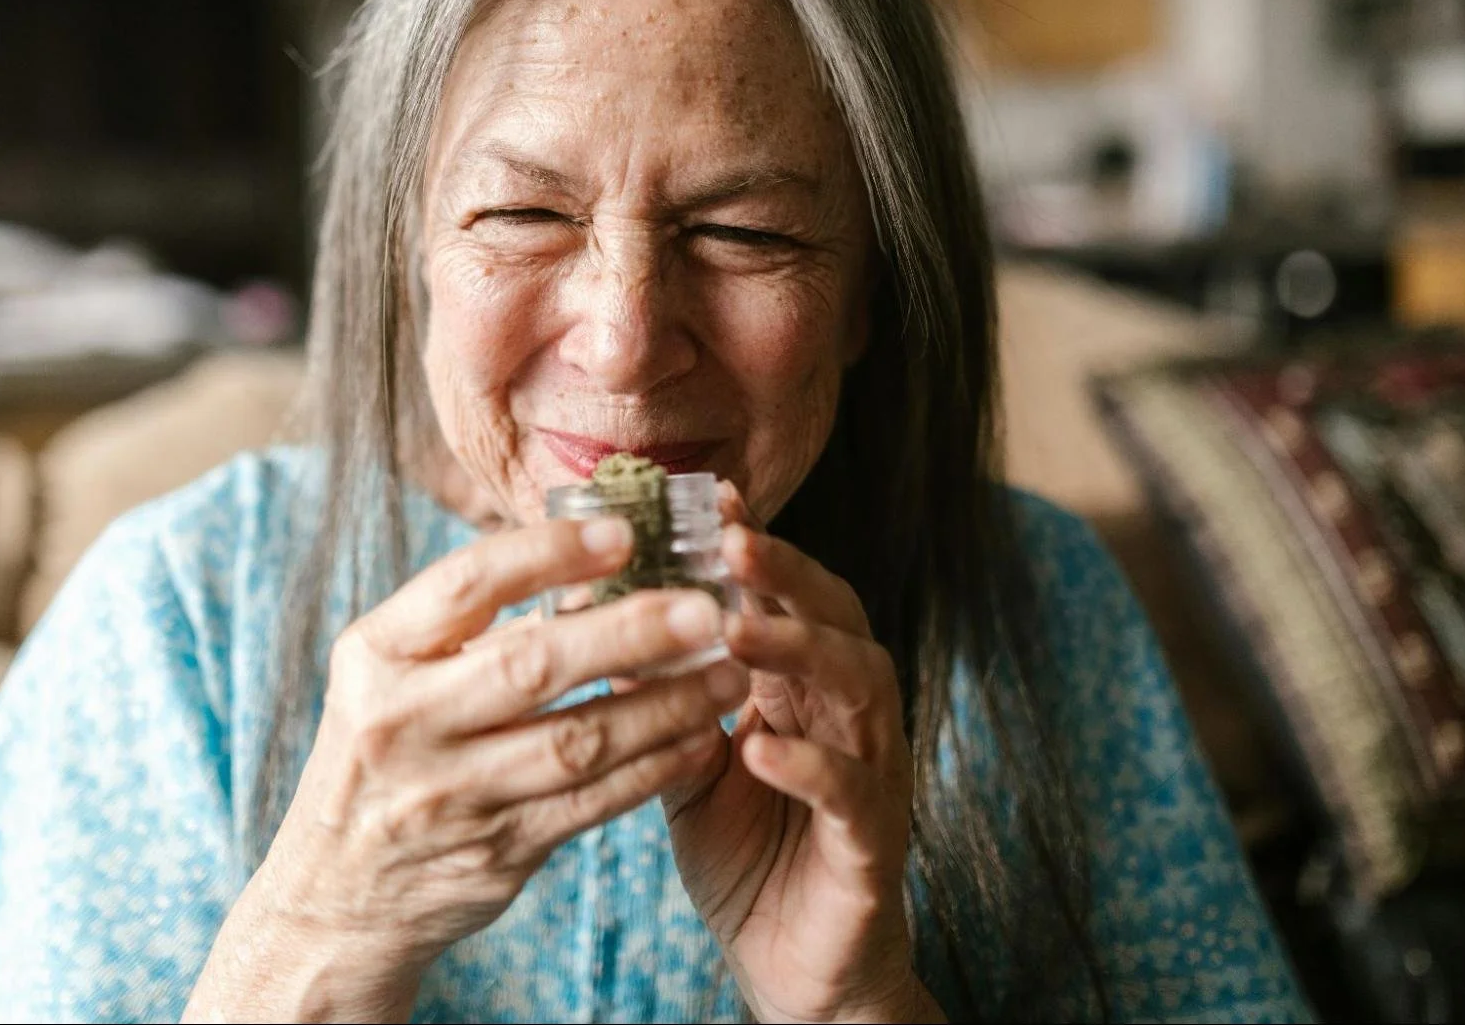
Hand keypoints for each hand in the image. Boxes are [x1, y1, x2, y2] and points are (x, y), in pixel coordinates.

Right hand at [184, 517, 750, 1022]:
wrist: (335, 896)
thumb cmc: (388, 752)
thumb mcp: (394, 674)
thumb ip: (474, 624)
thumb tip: (595, 557)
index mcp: (376, 653)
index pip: (467, 584)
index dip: (550, 552)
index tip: (626, 531)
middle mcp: (404, 721)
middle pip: (533, 665)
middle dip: (630, 631)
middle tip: (706, 607)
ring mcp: (449, 795)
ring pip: (577, 741)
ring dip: (665, 705)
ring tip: (729, 673)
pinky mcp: (494, 853)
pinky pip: (592, 805)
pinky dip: (653, 770)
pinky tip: (700, 741)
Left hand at [662, 485, 939, 1023]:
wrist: (794, 966)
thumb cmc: (747, 849)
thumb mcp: (689, 758)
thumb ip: (660, 692)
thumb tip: (591, 614)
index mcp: (805, 687)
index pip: (791, 596)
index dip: (760, 544)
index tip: (713, 497)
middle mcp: (849, 716)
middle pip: (838, 619)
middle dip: (787, 575)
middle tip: (733, 539)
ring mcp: (871, 776)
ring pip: (858, 690)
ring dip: (799, 652)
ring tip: (738, 630)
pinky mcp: (873, 845)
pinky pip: (852, 794)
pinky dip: (811, 765)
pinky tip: (763, 748)